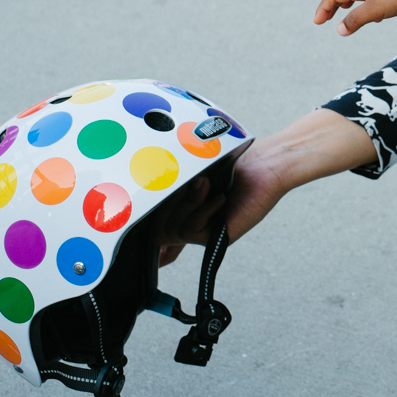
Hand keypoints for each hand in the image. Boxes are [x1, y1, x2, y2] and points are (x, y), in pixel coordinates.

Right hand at [152, 145, 284, 266]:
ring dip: (186, 203)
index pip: (156, 229)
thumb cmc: (233, 159)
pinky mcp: (217, 237)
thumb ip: (168, 178)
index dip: (141, 234)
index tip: (129, 230)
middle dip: (162, 205)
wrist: (267, 164)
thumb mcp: (192, 168)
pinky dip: (201, 211)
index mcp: (182, 207)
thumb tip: (142, 180)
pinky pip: (189, 231)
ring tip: (206, 183)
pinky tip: (220, 199)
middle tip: (183, 182)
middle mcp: (190, 221)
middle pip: (154, 232)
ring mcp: (203, 231)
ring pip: (171, 231)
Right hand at [314, 0, 396, 35]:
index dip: (323, 8)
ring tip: (345, 19)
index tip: (317, 22)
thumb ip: (356, 19)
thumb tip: (338, 30)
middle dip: (332, 7)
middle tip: (324, 20)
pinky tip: (377, 18)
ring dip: (347, 7)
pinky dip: (365, 7)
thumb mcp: (376, 10)